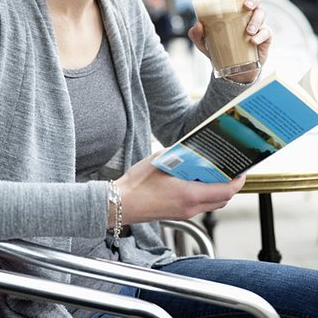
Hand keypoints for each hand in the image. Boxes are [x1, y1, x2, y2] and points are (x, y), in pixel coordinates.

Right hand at [114, 152, 245, 225]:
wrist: (121, 204)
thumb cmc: (137, 183)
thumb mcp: (160, 159)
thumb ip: (180, 154)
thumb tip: (192, 148)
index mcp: (189, 193)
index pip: (225, 191)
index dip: (237, 182)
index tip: (242, 172)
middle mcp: (190, 207)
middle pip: (222, 200)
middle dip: (230, 186)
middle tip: (229, 171)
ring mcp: (185, 213)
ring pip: (211, 204)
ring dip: (217, 191)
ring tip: (213, 175)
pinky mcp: (178, 214)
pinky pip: (199, 206)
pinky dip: (204, 195)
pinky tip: (196, 182)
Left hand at [188, 0, 271, 81]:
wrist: (232, 70)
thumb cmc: (219, 49)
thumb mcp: (203, 43)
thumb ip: (196, 34)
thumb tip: (198, 25)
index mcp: (233, 10)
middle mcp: (247, 13)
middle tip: (246, 7)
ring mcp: (258, 24)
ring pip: (262, 14)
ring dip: (255, 21)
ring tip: (247, 32)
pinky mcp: (265, 37)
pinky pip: (267, 32)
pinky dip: (261, 35)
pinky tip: (253, 41)